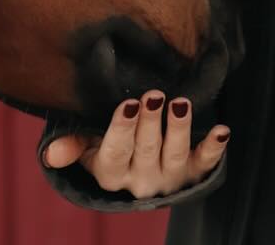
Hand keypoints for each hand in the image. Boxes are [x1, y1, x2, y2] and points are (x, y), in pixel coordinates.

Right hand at [42, 91, 229, 199]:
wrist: (139, 166)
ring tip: (181, 104)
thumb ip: (73, 144)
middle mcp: (140, 180)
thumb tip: (51, 154)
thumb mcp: (88, 145)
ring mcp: (168, 178)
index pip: (115, 153)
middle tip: (154, 95)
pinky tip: (223, 131)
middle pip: (146, 150)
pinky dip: (214, 148)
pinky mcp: (192, 173)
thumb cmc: (110, 144)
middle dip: (150, 122)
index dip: (122, 130)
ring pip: (174, 155)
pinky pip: (204, 163)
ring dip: (178, 129)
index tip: (128, 104)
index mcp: (111, 173)